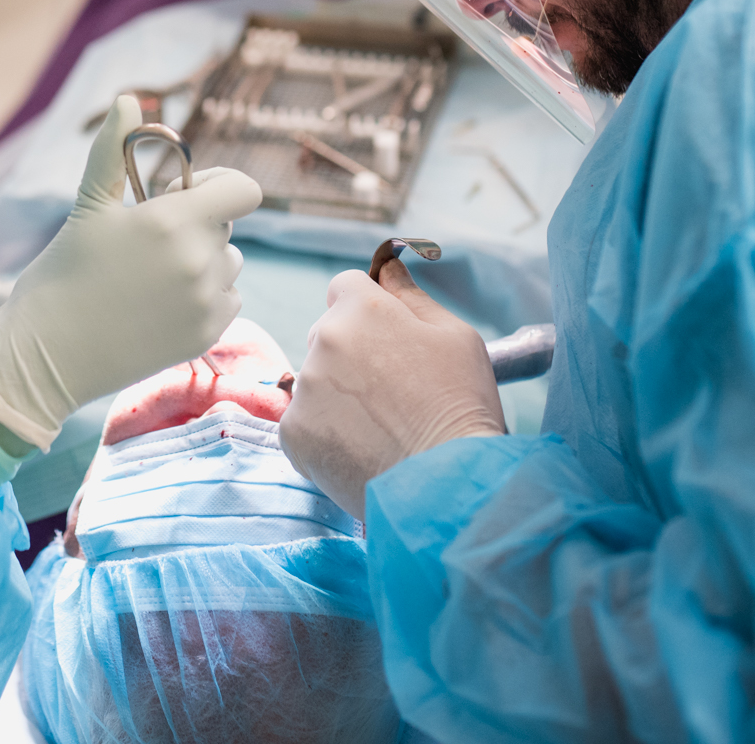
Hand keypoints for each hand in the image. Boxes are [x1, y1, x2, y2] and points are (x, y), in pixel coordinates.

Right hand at [0, 95, 263, 448]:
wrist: (46, 355)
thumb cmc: (62, 273)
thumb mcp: (88, 207)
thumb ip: (112, 151)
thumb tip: (127, 98)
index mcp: (174, 221)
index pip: (243, 189)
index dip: (218, 184)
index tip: (184, 194)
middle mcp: (200, 260)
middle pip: (226, 226)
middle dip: (197, 224)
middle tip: (147, 243)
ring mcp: (206, 302)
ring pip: (228, 263)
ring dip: (203, 261)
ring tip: (150, 276)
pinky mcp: (206, 335)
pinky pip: (227, 300)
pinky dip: (203, 298)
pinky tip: (159, 305)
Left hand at [280, 260, 506, 518]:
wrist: (446, 486)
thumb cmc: (461, 406)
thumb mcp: (456, 336)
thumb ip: (413, 296)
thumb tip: (388, 268)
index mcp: (362, 310)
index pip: (346, 287)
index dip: (369, 309)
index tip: (390, 337)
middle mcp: (323, 341)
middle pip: (328, 332)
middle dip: (353, 350)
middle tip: (394, 389)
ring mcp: (304, 389)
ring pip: (317, 379)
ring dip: (339, 392)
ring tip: (384, 425)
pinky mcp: (293, 434)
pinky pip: (306, 420)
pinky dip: (328, 431)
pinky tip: (364, 447)